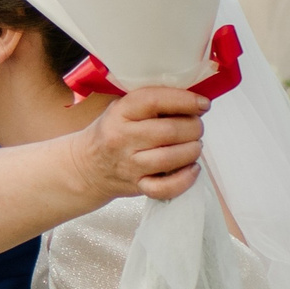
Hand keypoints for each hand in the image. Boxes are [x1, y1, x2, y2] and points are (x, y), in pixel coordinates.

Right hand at [79, 87, 206, 202]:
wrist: (86, 166)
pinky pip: (165, 188)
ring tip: (194, 145)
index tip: (203, 104)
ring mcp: (129, 164)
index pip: (155, 100)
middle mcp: (122, 138)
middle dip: (194, 127)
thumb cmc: (113, 132)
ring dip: (193, 150)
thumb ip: (151, 101)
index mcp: (120, 112)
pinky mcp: (137, 185)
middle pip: (170, 131)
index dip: (185, 100)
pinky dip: (184, 180)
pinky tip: (192, 169)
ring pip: (171, 157)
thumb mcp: (122, 108)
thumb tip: (194, 100)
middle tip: (196, 127)